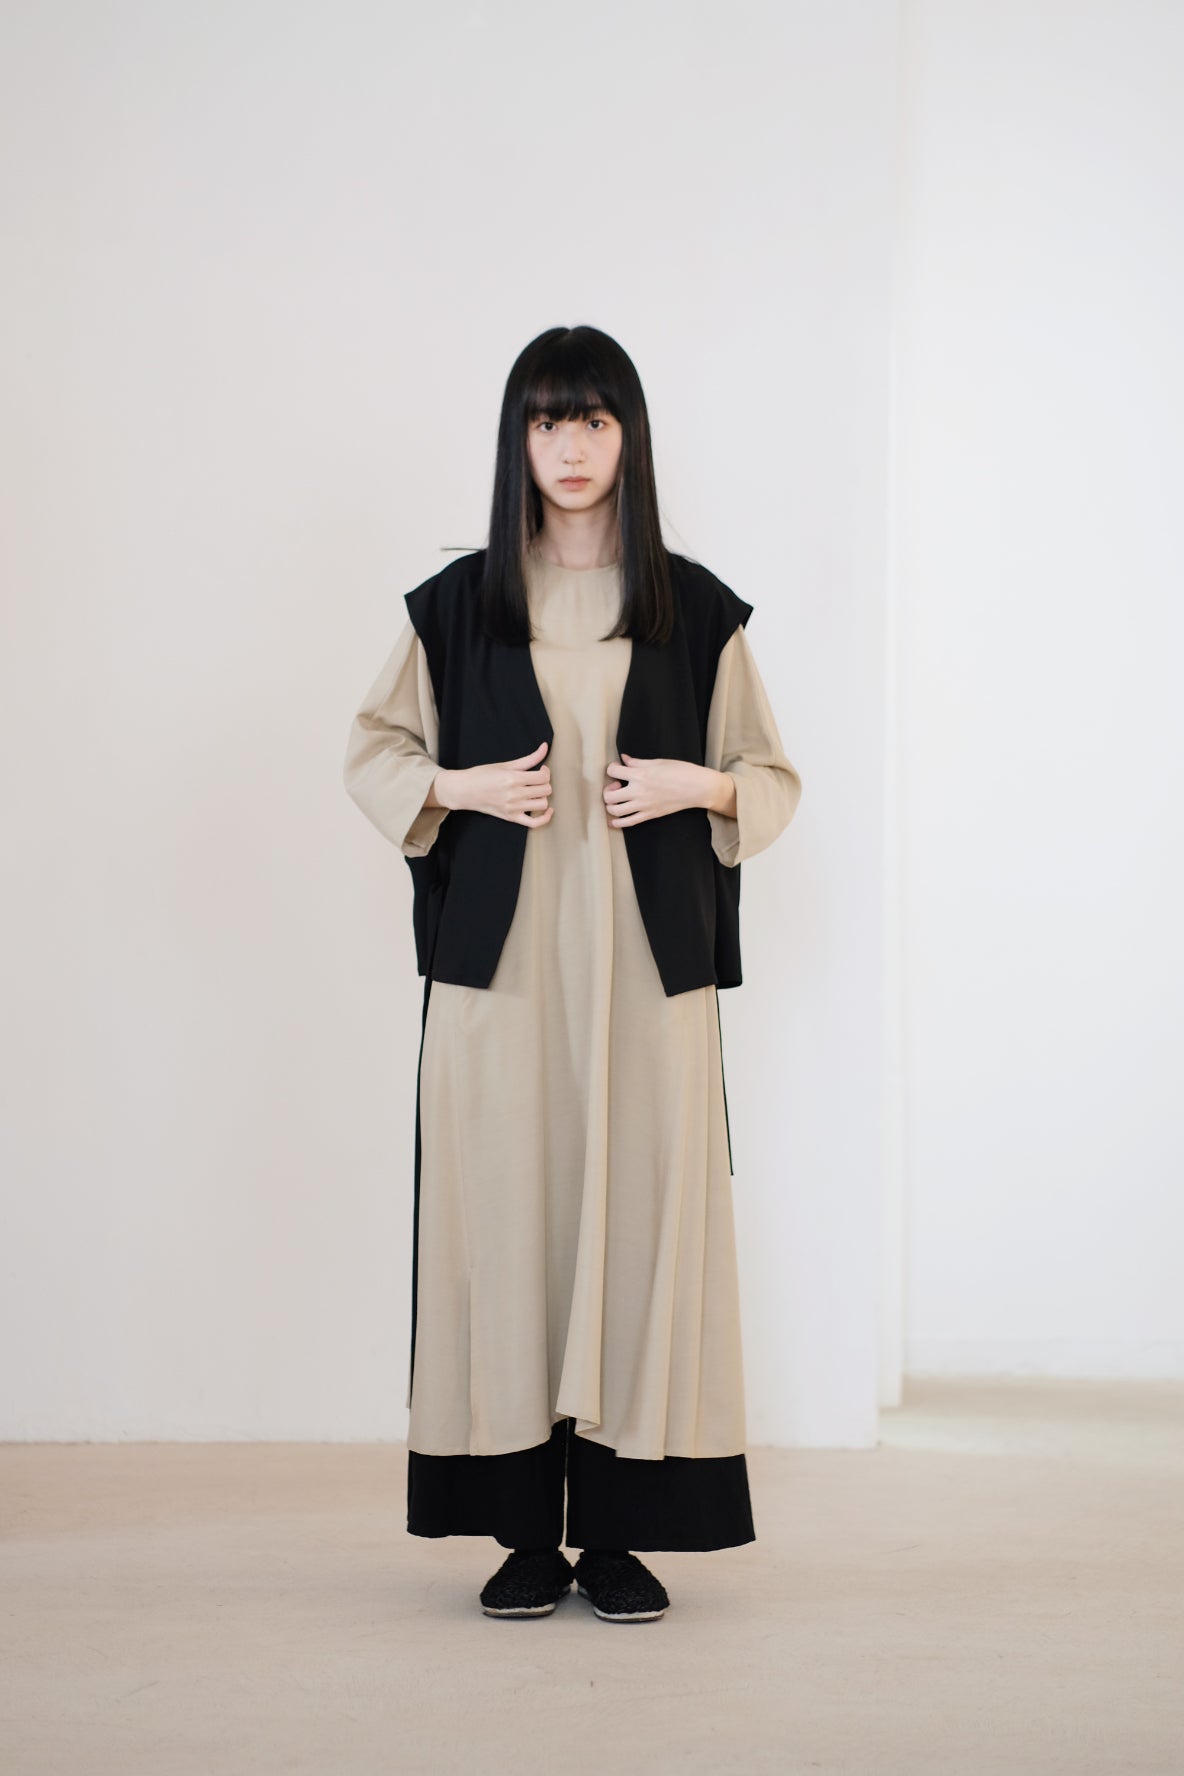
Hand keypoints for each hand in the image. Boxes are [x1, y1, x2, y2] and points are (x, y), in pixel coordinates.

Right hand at [436, 741, 553, 826]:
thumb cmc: (482, 775)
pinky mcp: (511, 818)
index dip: (546, 771)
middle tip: (537, 780)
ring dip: (543, 796)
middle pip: (545, 790)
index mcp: (513, 778)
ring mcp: (513, 808)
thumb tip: (545, 747)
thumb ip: (529, 758)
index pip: (543, 777)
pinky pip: (534, 823)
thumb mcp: (505, 764)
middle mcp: (514, 794)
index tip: (541, 769)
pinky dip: (545, 818)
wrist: (464, 790)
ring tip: (536, 792)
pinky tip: (547, 810)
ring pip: (543, 804)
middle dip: (545, 783)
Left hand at [603, 753, 725, 826]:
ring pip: (614, 811)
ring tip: (618, 800)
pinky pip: (627, 823)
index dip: (612, 768)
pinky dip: (616, 823)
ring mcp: (643, 805)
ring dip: (610, 805)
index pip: (612, 771)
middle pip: (609, 795)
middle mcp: (638, 791)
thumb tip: (624, 759)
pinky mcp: (649, 815)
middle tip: (617, 786)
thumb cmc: (680, 771)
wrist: (697, 788)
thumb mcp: (658, 762)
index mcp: (640, 775)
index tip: (618, 768)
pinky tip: (613, 820)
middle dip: (608, 790)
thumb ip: (637, 762)